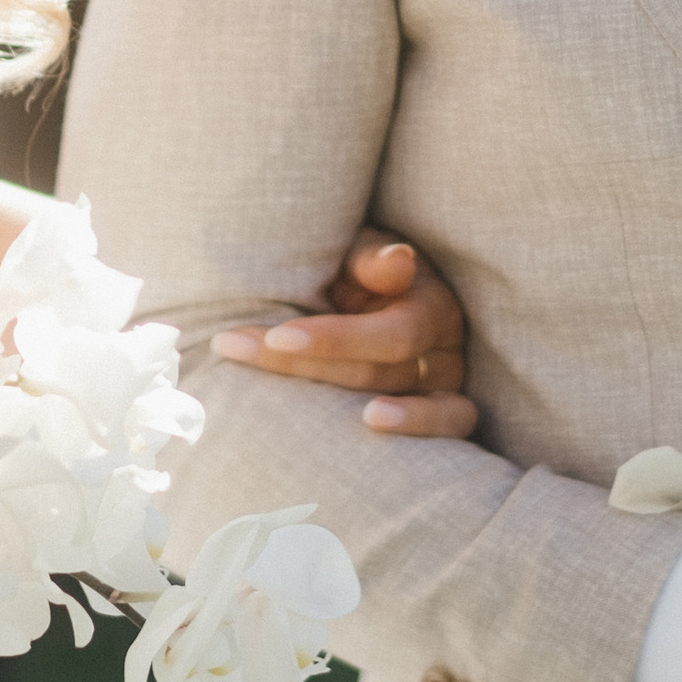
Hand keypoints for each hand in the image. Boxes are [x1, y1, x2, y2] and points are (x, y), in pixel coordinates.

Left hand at [211, 232, 477, 435]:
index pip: (391, 333)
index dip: (334, 339)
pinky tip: (369, 426)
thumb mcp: (361, 251)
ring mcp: (445, 388)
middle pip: (379, 373)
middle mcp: (444, 351)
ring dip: (333, 406)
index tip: (274, 337)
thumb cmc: (357, 270)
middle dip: (303, 366)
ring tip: (290, 414)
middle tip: (235, 349)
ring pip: (396, 401)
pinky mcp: (445, 416)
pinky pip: (446, 427)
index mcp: (431, 305)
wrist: (362, 297)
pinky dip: (414, 430)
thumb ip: (372, 260)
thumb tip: (397, 261)